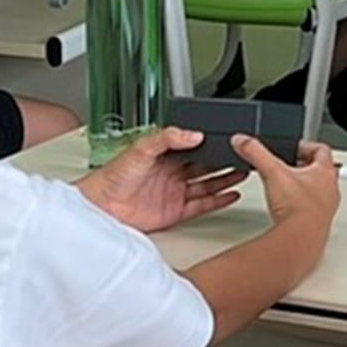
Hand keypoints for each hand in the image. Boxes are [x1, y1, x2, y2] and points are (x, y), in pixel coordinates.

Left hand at [79, 126, 242, 233]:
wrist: (102, 206)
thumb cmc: (112, 177)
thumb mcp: (140, 148)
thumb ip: (167, 138)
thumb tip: (192, 134)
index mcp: (164, 155)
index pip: (194, 147)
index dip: (211, 143)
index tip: (229, 139)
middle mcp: (172, 173)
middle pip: (205, 166)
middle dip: (224, 160)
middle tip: (243, 155)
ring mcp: (175, 193)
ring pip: (208, 185)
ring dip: (226, 179)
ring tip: (244, 172)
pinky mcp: (176, 211)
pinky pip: (203, 205)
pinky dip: (218, 201)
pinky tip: (231, 195)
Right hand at [237, 133, 340, 234]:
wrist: (301, 239)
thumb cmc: (298, 208)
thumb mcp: (271, 172)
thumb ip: (256, 152)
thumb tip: (243, 141)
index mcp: (325, 172)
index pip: (321, 150)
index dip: (306, 146)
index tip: (294, 148)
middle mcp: (331, 189)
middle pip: (321, 170)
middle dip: (304, 167)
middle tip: (291, 167)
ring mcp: (328, 208)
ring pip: (319, 191)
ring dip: (305, 187)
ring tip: (288, 188)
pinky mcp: (320, 223)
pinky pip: (313, 209)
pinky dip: (302, 206)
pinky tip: (289, 209)